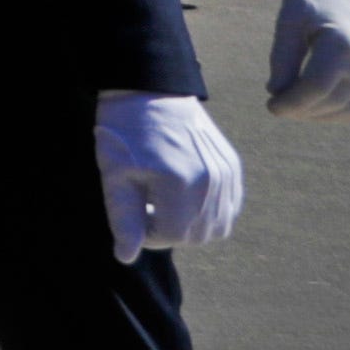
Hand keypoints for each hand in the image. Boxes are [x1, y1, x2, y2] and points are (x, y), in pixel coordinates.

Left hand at [98, 89, 243, 256]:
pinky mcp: (234, 168)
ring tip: (165, 201)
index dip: (148, 234)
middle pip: (197, 237)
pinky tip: (185, 196)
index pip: (171, 237)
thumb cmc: (124, 132)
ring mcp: (227, 175)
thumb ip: (124, 219)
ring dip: (191, 226)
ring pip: (217, 228)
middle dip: (169, 231)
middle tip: (147, 207)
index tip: (134, 214)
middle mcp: (211, 182)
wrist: (150, 92)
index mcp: (180, 184)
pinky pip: (230, 209)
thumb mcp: (115, 174)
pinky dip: (210, 213)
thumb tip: (127, 257)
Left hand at [270, 0, 349, 122]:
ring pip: (349, 110)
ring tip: (296, 107)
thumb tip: (275, 93)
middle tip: (278, 107)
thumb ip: (282, 56)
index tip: (271, 106)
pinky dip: (340, 113)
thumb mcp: (291, 18)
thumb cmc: (315, 1)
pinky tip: (317, 107)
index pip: (315, 87)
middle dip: (301, 110)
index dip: (291, 102)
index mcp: (344, 44)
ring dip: (320, 115)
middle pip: (331, 101)